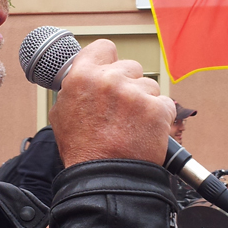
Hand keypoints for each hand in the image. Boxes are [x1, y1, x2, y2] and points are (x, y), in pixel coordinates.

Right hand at [49, 40, 174, 166]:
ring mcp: (135, 94)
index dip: (109, 60)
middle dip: (129, 84)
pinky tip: (145, 132)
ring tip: (132, 125)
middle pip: (131, 67)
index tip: (112, 69)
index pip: (104, 47)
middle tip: (122, 109)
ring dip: (144, 101)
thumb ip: (75, 89)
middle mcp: (110, 80)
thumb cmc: (84, 152)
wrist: (106, 180)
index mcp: (83, 77)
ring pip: (150, 85)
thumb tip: (85, 77)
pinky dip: (159, 117)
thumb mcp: (62, 114)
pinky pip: (165, 104)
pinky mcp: (157, 109)